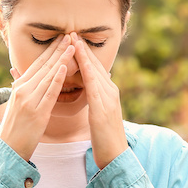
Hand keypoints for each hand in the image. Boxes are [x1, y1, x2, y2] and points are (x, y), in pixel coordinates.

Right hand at [0, 34, 74, 160]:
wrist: (8, 150)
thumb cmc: (15, 129)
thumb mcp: (17, 106)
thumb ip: (23, 90)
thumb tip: (22, 78)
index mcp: (19, 87)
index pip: (37, 64)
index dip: (50, 50)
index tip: (61, 38)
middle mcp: (23, 90)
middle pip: (43, 66)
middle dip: (58, 49)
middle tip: (70, 34)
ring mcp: (29, 100)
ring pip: (48, 75)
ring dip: (61, 59)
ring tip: (72, 46)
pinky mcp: (37, 112)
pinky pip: (49, 92)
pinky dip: (57, 79)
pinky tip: (64, 68)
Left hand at [75, 34, 126, 168]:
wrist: (115, 155)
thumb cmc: (104, 137)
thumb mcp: (98, 113)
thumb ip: (96, 97)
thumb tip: (92, 86)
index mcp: (107, 92)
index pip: (94, 67)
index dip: (83, 52)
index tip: (72, 39)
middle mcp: (110, 91)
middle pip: (95, 64)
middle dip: (83, 48)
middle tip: (71, 31)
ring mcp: (108, 99)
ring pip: (95, 72)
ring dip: (84, 55)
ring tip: (73, 40)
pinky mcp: (103, 109)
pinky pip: (94, 87)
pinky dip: (88, 74)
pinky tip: (81, 64)